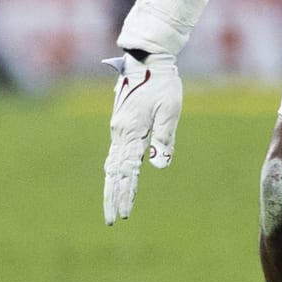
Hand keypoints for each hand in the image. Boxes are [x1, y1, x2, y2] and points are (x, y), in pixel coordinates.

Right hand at [102, 51, 182, 224]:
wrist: (147, 61)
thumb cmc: (163, 84)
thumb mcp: (169, 111)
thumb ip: (164, 139)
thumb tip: (158, 167)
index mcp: (130, 132)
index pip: (127, 172)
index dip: (126, 194)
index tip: (125, 214)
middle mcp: (119, 134)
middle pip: (113, 174)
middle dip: (113, 198)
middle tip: (112, 221)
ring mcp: (118, 130)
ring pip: (112, 165)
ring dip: (112, 188)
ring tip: (112, 208)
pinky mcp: (121, 126)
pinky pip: (116, 154)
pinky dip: (115, 172)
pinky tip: (117, 182)